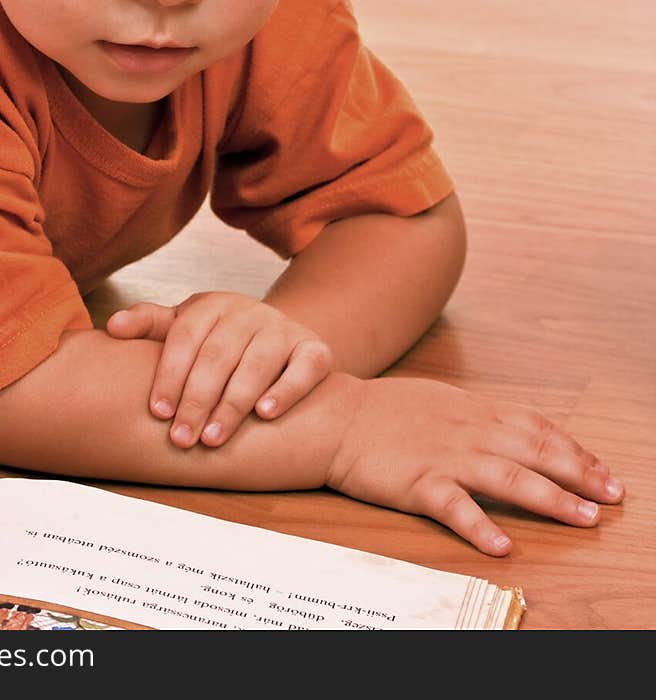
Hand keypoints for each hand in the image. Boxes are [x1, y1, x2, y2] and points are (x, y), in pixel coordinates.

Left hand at [106, 292, 331, 448]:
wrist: (278, 337)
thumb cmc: (217, 340)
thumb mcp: (183, 326)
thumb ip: (148, 325)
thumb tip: (111, 327)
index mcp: (210, 305)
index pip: (185, 338)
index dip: (169, 375)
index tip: (157, 413)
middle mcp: (247, 311)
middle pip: (218, 355)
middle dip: (197, 400)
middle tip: (181, 439)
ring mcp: (282, 329)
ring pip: (257, 364)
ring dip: (234, 403)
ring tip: (213, 438)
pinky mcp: (313, 349)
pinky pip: (304, 367)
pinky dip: (287, 389)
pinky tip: (266, 414)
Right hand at [326, 375, 624, 555]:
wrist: (335, 416)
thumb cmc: (386, 411)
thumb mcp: (441, 401)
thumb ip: (479, 416)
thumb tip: (518, 430)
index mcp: (474, 411)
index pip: (538, 428)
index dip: (576, 450)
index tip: (605, 472)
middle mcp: (468, 431)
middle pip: (535, 450)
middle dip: (580, 473)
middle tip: (613, 496)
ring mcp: (444, 457)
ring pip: (508, 477)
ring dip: (550, 499)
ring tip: (583, 518)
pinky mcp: (417, 483)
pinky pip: (454, 507)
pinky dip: (480, 526)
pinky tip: (502, 546)